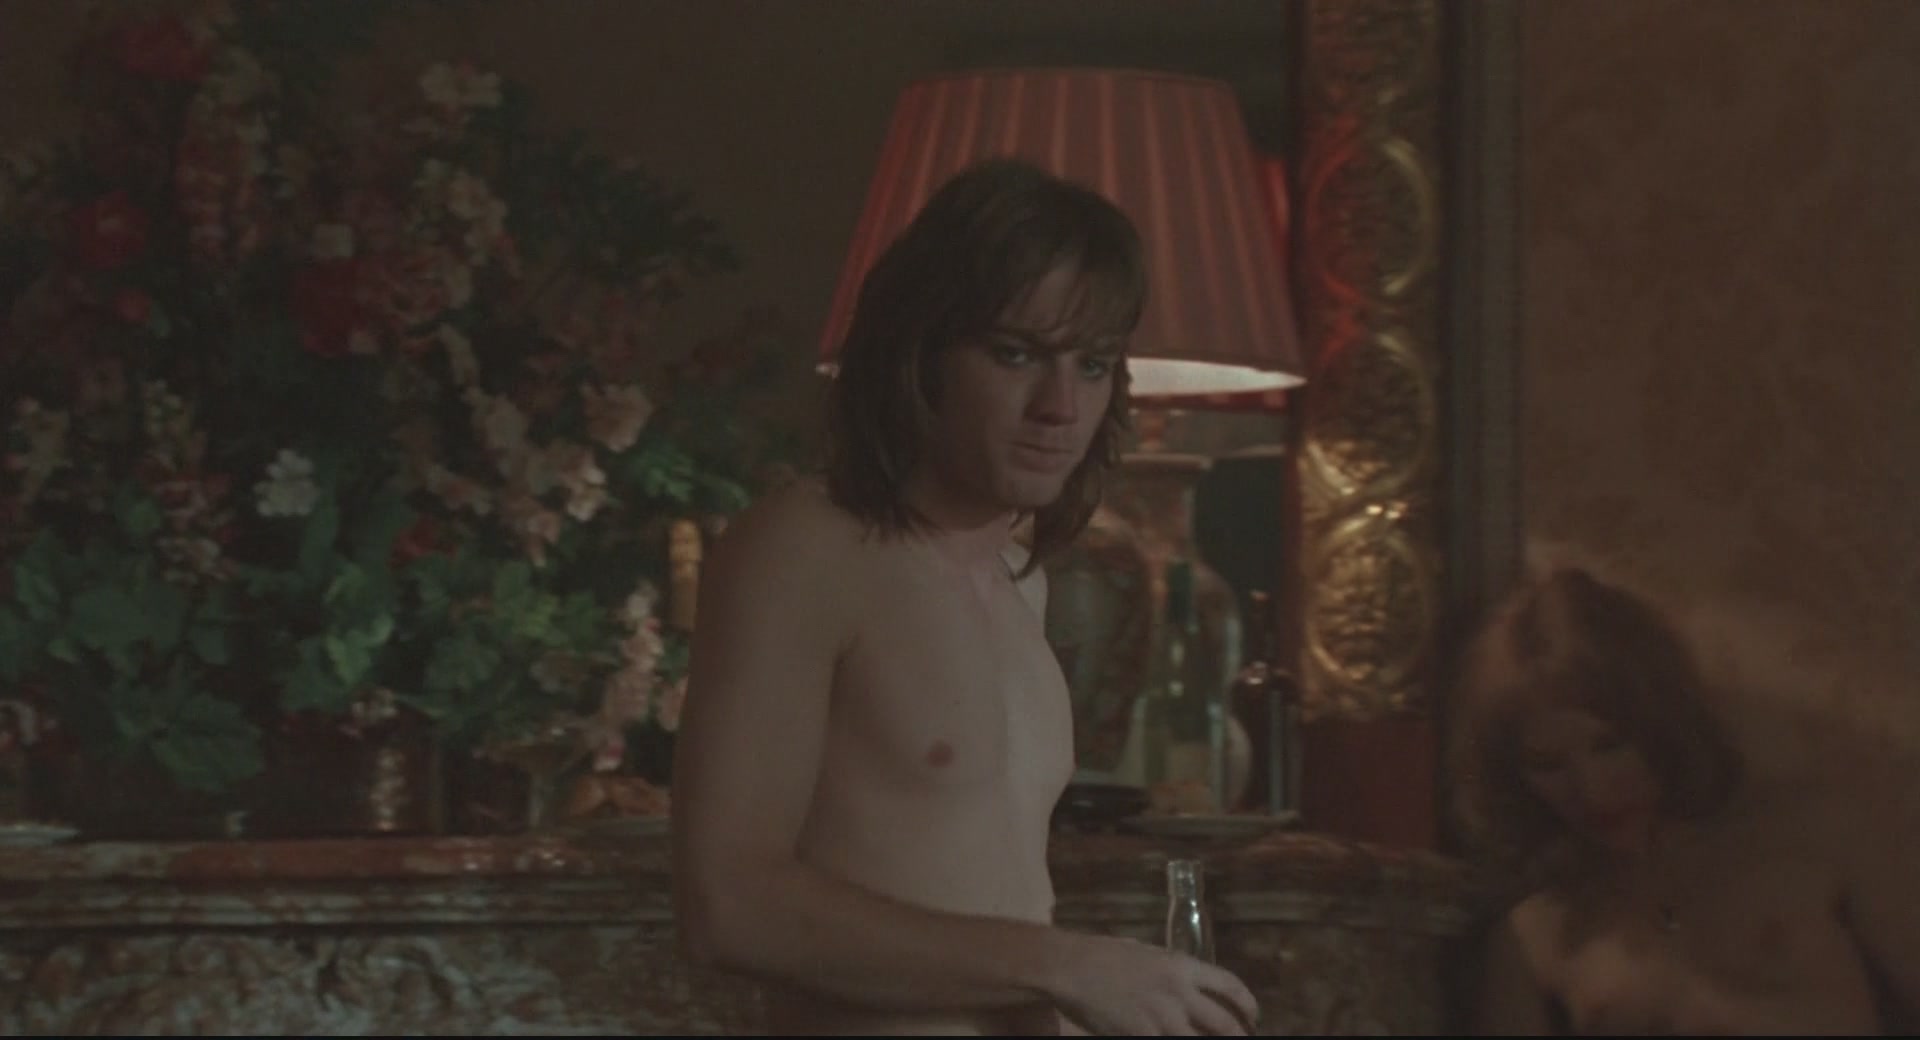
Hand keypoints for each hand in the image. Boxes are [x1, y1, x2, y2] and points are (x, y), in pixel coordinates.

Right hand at [1049, 933, 1259, 1035]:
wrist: (1070, 966)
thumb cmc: (1102, 955)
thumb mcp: (1145, 953)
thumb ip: (1170, 969)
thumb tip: (1184, 982)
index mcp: (1182, 966)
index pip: (1231, 986)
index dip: (1249, 1005)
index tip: (1253, 1017)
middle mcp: (1179, 993)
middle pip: (1226, 1024)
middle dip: (1240, 1037)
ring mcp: (1161, 1018)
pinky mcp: (1142, 1035)